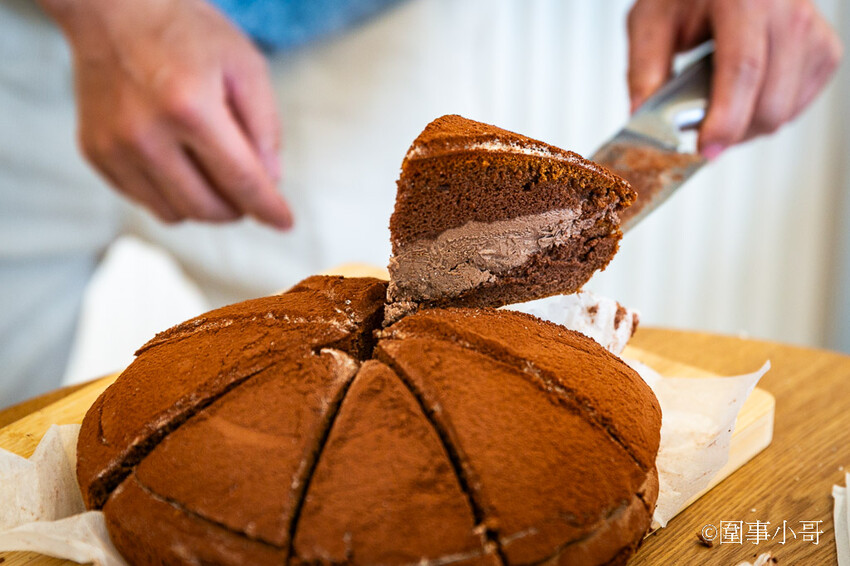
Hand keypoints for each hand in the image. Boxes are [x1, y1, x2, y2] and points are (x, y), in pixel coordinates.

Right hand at [39, 0, 291, 227]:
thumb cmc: (187, 34)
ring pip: (176, 213)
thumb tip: (270, 181)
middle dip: (238, 208)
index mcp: (191, 108)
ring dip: (205, 205)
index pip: (240, 180)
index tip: (285, 223)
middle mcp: (147, 134)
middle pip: (208, 208)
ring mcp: (115, 147)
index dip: (268, 208)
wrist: (111, 9)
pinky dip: (172, 194)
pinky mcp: (96, 153)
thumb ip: (265, 125)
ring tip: (212, 169)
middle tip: (248, 188)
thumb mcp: (244, 64)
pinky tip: (179, 161)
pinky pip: (146, 201)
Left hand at [627, 0, 841, 158]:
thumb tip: (640, 119)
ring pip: (786, 109)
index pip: (743, 69)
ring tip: (721, 108)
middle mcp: (787, 10)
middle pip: (771, 100)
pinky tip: (747, 97)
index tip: (705, 148)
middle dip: (734, 132)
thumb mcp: (651, 21)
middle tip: (703, 132)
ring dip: (749, 126)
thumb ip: (643, 70)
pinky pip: (800, 104)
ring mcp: (812, 30)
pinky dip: (769, 114)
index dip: (726, 119)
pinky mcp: (824, 48)